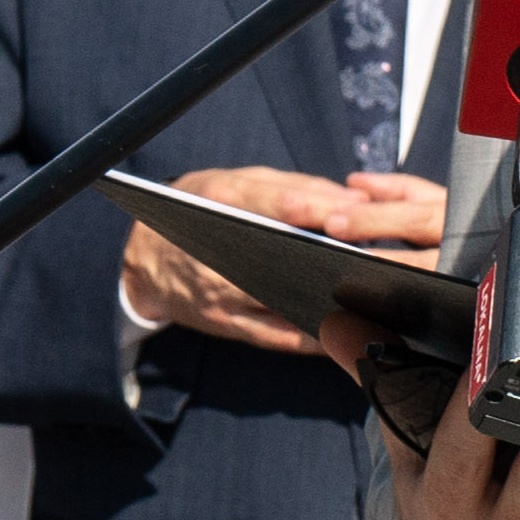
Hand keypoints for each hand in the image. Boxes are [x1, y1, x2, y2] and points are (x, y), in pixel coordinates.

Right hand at [121, 166, 426, 352]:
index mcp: (219, 200)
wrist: (143, 259)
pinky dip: (311, 337)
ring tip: (371, 300)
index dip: (319, 206)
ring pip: (282, 299)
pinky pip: (275, 336)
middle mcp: (218, 247)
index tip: (358, 211)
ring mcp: (220, 290)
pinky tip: (346, 332)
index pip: (275, 201)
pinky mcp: (225, 322)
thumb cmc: (199, 210)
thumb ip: (290, 186)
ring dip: (326, 302)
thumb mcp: (234, 182)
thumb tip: (350, 197)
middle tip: (376, 261)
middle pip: (282, 254)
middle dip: (330, 260)